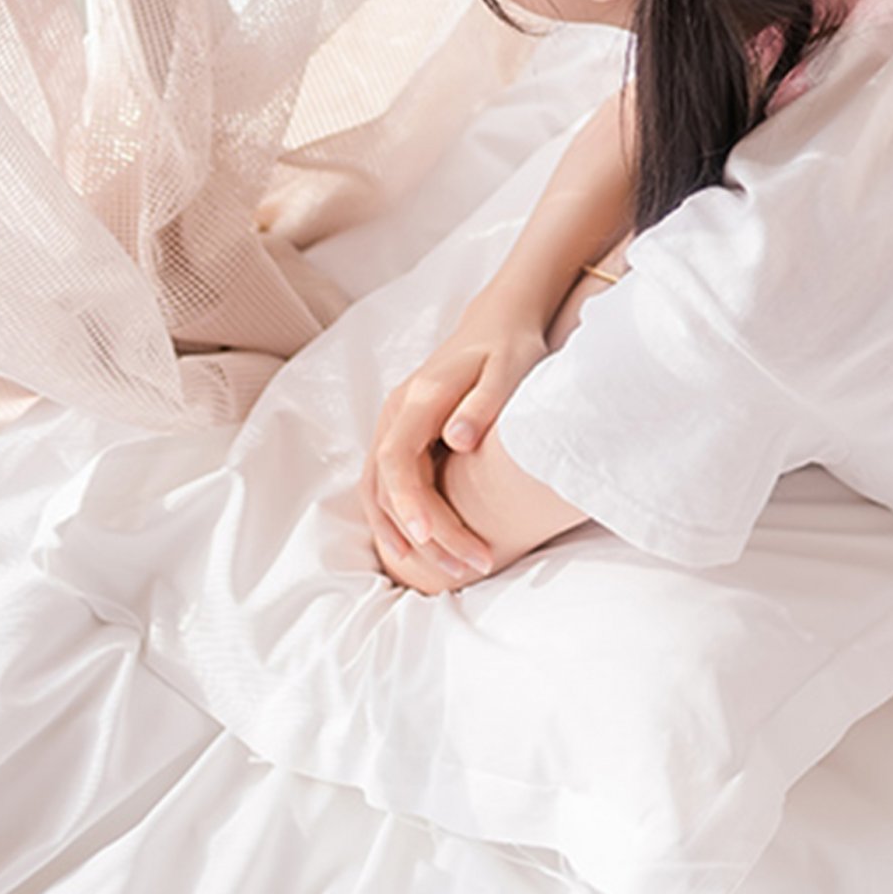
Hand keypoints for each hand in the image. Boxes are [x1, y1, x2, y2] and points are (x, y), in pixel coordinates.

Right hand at [365, 298, 551, 581]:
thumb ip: (484, 404)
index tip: (433, 539)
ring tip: (453, 571)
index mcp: (419, 399)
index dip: (410, 504)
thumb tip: (457, 440)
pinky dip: (399, 522)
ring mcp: (395, 426)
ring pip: (381, 492)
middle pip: (389, 486)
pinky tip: (425, 551)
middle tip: (469, 567)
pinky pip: (388, 487)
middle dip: (424, 534)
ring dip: (409, 536)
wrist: (498, 322)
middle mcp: (396, 414)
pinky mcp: (404, 437)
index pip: (397, 460)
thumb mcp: (510, 368)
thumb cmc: (510, 346)